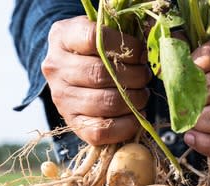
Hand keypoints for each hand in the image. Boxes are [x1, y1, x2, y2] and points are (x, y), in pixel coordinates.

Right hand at [42, 16, 150, 145]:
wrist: (70, 71)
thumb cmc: (94, 49)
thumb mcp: (103, 30)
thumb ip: (124, 32)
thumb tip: (153, 44)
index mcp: (63, 37)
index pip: (94, 39)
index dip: (126, 47)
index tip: (141, 54)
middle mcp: (56, 68)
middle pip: (101, 74)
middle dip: (135, 76)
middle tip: (145, 77)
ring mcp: (61, 98)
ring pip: (106, 103)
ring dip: (134, 100)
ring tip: (142, 95)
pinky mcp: (72, 123)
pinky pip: (101, 131)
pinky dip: (126, 126)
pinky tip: (135, 116)